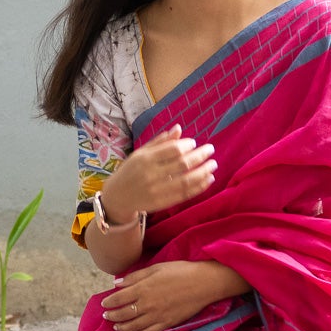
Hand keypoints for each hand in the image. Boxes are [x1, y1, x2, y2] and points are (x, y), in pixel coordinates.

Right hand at [101, 125, 215, 221]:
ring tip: (213, 165)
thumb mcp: (140, 153)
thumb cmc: (130, 171)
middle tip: (211, 150)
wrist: (117, 197)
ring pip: (186, 181)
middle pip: (182, 164)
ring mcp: (157, 190)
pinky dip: (199, 187)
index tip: (194, 143)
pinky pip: (184, 194)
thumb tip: (178, 128)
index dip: (187, 145)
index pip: (172, 150)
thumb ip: (160, 141)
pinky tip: (208, 180)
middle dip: (200, 156)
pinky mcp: (161, 203)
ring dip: (203, 172)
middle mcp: (151, 174)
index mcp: (145, 159)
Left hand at [102, 260, 248, 330]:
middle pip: (123, 314)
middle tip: (106, 316)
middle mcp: (147, 305)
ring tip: (115, 326)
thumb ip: (135, 277)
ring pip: (133, 326)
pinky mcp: (166, 324)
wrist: (204, 283)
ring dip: (121, 327)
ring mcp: (157, 316)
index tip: (104, 303)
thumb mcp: (156, 268)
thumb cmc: (180, 271)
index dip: (109, 302)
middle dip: (112, 316)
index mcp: (143, 289)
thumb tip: (116, 283)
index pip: (119, 298)